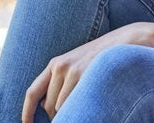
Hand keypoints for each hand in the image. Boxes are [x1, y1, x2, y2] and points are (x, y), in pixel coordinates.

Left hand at [21, 24, 142, 121]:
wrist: (126, 41)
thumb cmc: (103, 57)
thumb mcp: (79, 64)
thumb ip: (63, 81)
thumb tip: (50, 107)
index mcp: (56, 64)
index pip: (33, 92)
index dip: (27, 112)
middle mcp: (60, 66)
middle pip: (48, 106)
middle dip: (59, 112)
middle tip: (77, 105)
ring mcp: (72, 70)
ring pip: (61, 107)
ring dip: (72, 109)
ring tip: (89, 96)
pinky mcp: (84, 74)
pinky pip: (74, 103)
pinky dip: (81, 107)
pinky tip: (93, 95)